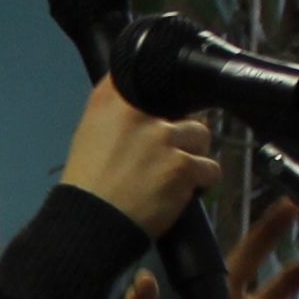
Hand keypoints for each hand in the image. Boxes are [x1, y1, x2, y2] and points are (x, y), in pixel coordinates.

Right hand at [60, 72, 218, 238]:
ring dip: (193, 156)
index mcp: (111, 98)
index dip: (164, 97)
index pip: (149, 77)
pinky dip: (201, 182)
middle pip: (182, 109)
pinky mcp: (182, 165)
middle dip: (179, 133)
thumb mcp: (92, 131)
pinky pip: (210, 168)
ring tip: (175, 175)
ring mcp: (163, 137)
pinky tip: (184, 191)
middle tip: (164, 157)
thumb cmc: (88, 182)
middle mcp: (139, 111)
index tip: (165, 112)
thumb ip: (119, 109)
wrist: (91, 222)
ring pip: (200, 136)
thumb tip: (152, 100)